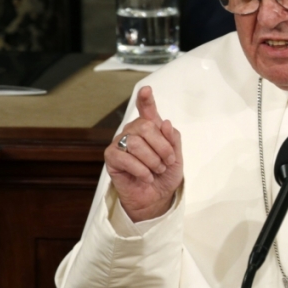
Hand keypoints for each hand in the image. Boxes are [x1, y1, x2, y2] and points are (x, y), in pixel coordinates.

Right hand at [104, 86, 183, 220]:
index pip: (146, 109)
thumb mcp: (176, 157)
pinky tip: (146, 176)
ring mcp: (121, 143)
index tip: (146, 90)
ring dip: (152, 161)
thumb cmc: (164, 175)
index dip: (146, 99)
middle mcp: (133, 131)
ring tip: (156, 171)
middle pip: (146, 127)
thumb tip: (165, 123)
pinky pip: (125, 158)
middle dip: (162, 147)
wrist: (156, 197)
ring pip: (136, 143)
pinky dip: (140, 170)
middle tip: (167, 162)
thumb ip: (173, 139)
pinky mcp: (111, 158)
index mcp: (150, 128)